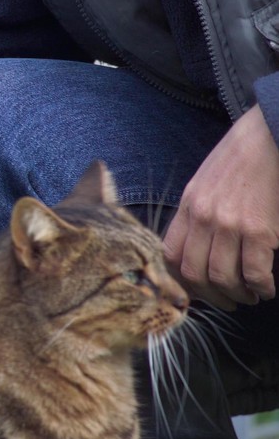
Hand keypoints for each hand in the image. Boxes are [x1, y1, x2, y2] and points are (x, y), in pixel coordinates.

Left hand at [164, 105, 278, 309]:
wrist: (269, 136)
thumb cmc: (240, 161)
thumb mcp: (203, 184)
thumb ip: (197, 214)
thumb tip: (197, 247)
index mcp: (188, 207)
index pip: (169, 255)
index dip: (180, 279)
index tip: (195, 289)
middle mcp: (203, 218)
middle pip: (193, 274)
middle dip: (210, 296)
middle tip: (227, 302)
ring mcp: (229, 225)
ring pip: (222, 278)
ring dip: (237, 295)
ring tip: (250, 296)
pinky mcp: (259, 230)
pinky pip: (253, 272)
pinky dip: (260, 287)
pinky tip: (266, 288)